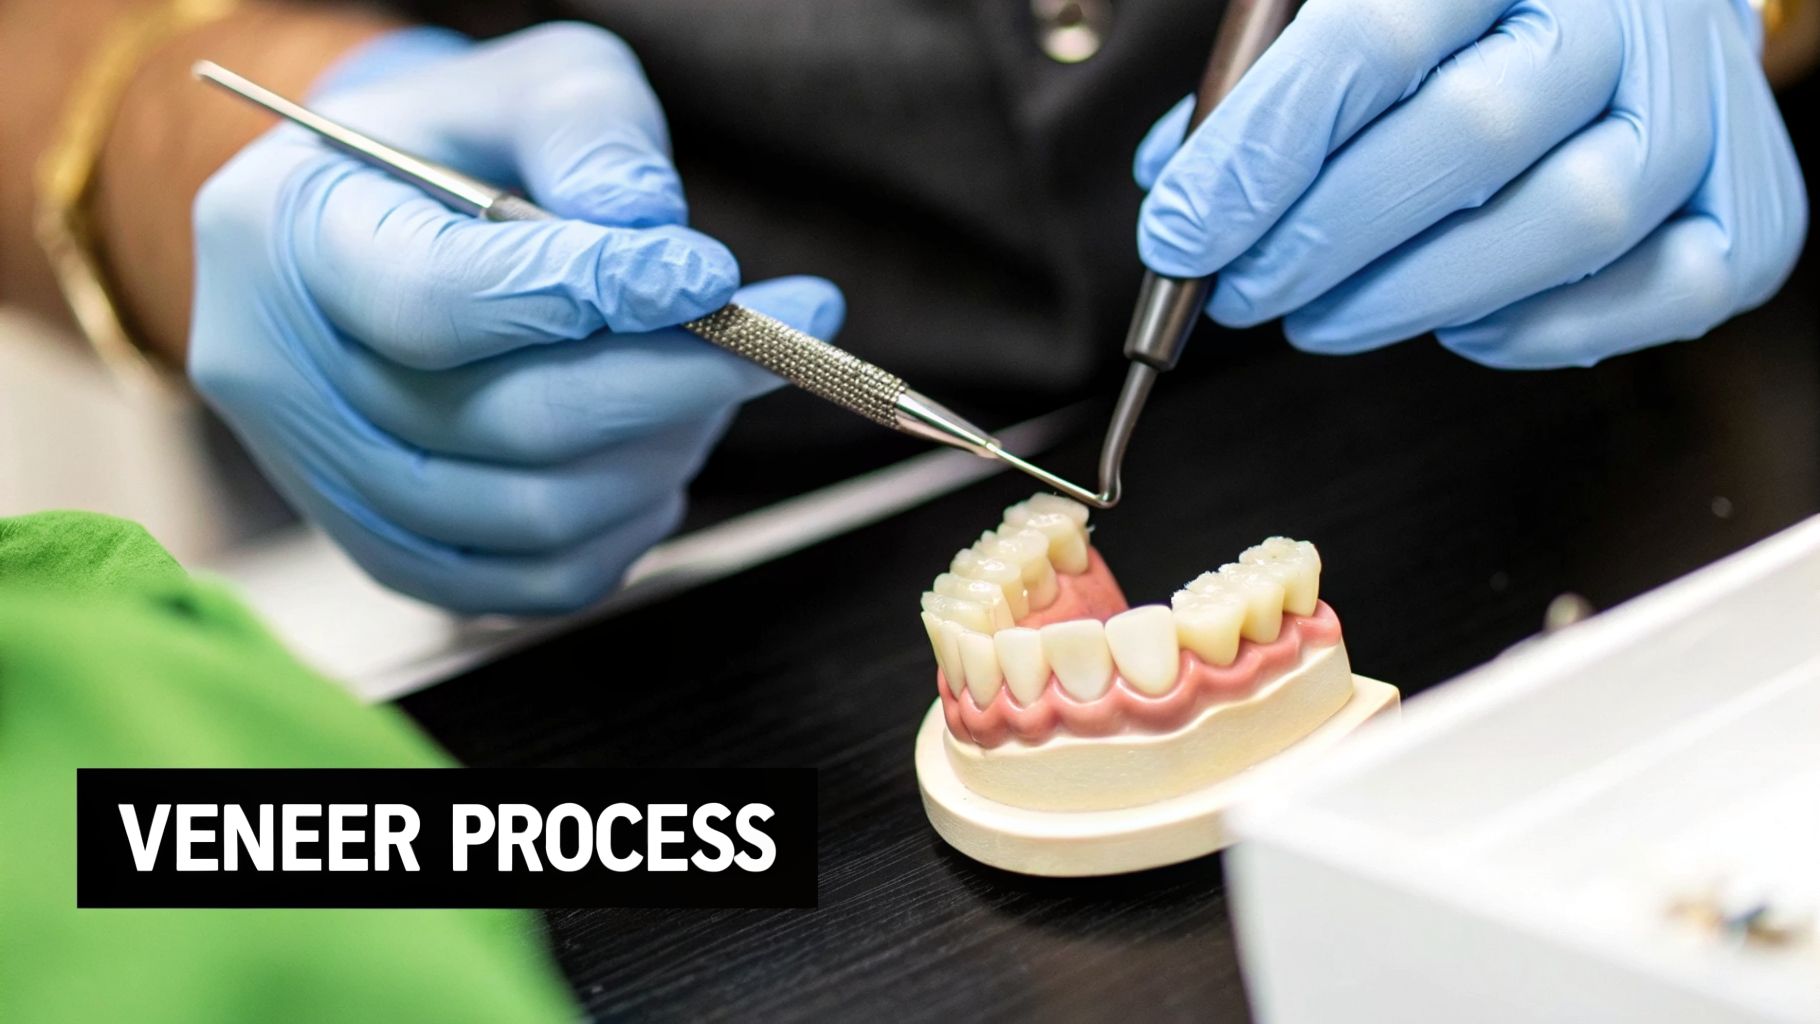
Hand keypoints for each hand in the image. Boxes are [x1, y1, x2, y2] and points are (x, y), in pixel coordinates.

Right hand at [191, 24, 843, 612]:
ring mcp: (329, 484)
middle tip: (780, 336)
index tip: (713, 276)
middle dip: (669, 380)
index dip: (588, 294)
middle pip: (500, 423)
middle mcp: (281, 377)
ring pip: (530, 513)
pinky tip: (659, 452)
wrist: (392, 226)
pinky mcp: (394, 552)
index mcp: (285, 237)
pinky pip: (533, 581)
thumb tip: (648, 221)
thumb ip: (584, 129)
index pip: (439, 299)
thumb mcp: (524, 84)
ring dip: (657, 449)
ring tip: (710, 378)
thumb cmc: (464, 144)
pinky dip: (626, 527)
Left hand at [1135, 0, 1806, 367]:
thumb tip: (1187, 204)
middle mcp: (1627, 8)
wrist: (1623, 3)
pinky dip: (1544, 326)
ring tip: (1322, 316)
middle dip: (1328, 237)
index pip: (1373, 36)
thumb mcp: (1351, 8)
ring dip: (1416, 294)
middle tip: (1245, 289)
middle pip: (1475, 133)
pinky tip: (1458, 319)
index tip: (1184, 233)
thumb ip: (1269, 86)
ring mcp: (1699, 100)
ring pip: (1575, 217)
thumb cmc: (1467, 15)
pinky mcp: (1745, 197)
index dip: (1264, 152)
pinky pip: (1667, 287)